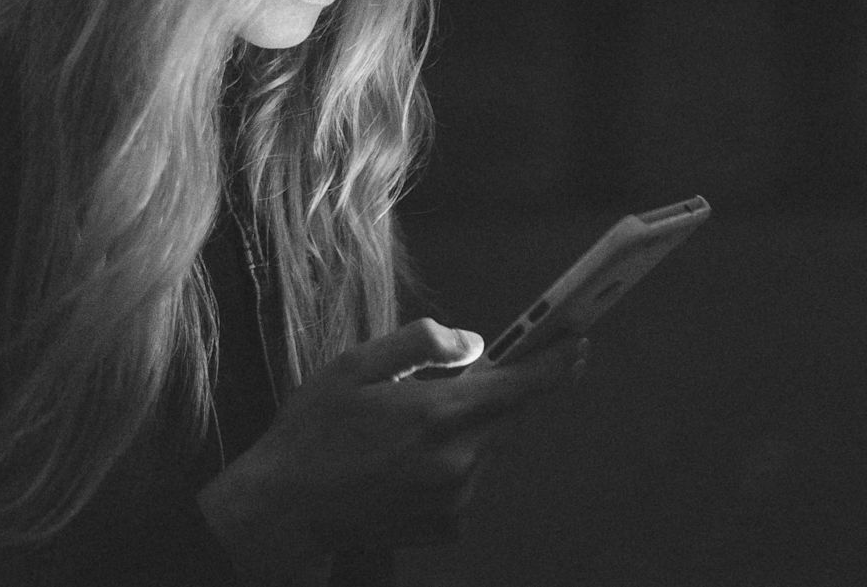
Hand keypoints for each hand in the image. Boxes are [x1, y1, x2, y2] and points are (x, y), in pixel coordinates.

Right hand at [197, 317, 585, 582]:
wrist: (287, 510)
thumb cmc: (314, 432)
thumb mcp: (355, 365)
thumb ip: (421, 344)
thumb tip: (474, 343)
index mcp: (440, 412)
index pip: (522, 383)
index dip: (556, 359)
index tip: (579, 340)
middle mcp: (460, 459)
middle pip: (503, 414)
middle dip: (483, 394)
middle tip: (435, 387)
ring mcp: (458, 498)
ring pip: (483, 447)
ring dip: (460, 432)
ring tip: (397, 435)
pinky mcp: (449, 525)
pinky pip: (465, 481)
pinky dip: (447, 466)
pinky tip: (399, 467)